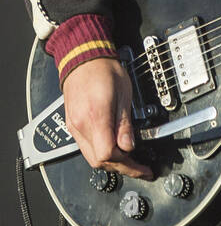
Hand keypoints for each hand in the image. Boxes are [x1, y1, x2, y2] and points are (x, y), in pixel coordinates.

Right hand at [62, 57, 153, 179]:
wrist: (83, 57)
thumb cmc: (104, 70)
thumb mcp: (124, 94)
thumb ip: (124, 124)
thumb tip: (129, 146)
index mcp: (96, 116)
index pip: (108, 154)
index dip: (127, 164)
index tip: (142, 167)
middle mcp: (82, 125)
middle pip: (99, 161)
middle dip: (121, 168)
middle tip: (139, 168)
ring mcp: (75, 126)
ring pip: (91, 157)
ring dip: (111, 162)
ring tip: (130, 161)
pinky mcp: (73, 124)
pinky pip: (86, 147)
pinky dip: (101, 152)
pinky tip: (114, 149)